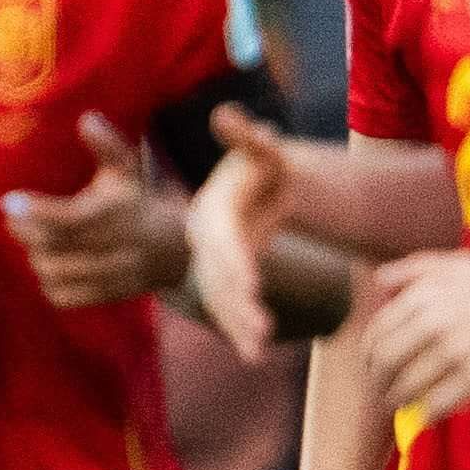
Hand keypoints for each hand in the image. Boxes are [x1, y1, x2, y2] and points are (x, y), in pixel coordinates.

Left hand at [3, 112, 189, 307]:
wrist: (177, 249)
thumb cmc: (139, 201)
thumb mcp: (128, 170)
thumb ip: (107, 146)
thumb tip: (86, 118)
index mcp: (117, 213)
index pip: (70, 218)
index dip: (37, 212)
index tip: (9, 201)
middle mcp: (114, 247)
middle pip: (55, 246)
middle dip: (27, 232)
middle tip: (15, 217)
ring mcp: (110, 275)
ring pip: (55, 272)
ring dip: (36, 255)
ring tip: (32, 240)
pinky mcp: (105, 295)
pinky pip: (64, 296)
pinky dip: (49, 281)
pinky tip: (49, 263)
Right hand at [185, 104, 296, 359]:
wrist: (260, 185)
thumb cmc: (265, 163)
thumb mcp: (263, 148)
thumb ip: (248, 136)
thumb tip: (225, 114)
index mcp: (212, 211)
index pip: (221, 241)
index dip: (234, 263)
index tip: (251, 286)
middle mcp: (203, 239)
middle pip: (219, 276)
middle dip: (237, 303)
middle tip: (259, 330)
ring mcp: (208, 260)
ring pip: (221, 298)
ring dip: (238, 325)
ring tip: (257, 351)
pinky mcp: (218, 277)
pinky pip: (226, 307)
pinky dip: (239, 331)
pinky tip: (253, 355)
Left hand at [366, 249, 469, 412]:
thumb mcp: (459, 263)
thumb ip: (415, 268)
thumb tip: (379, 282)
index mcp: (426, 295)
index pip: (378, 331)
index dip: (368, 354)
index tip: (370, 366)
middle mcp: (435, 322)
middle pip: (385, 360)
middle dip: (376, 380)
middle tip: (379, 390)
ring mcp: (456, 351)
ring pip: (407, 385)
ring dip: (395, 400)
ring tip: (396, 405)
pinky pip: (437, 403)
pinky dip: (423, 414)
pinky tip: (422, 417)